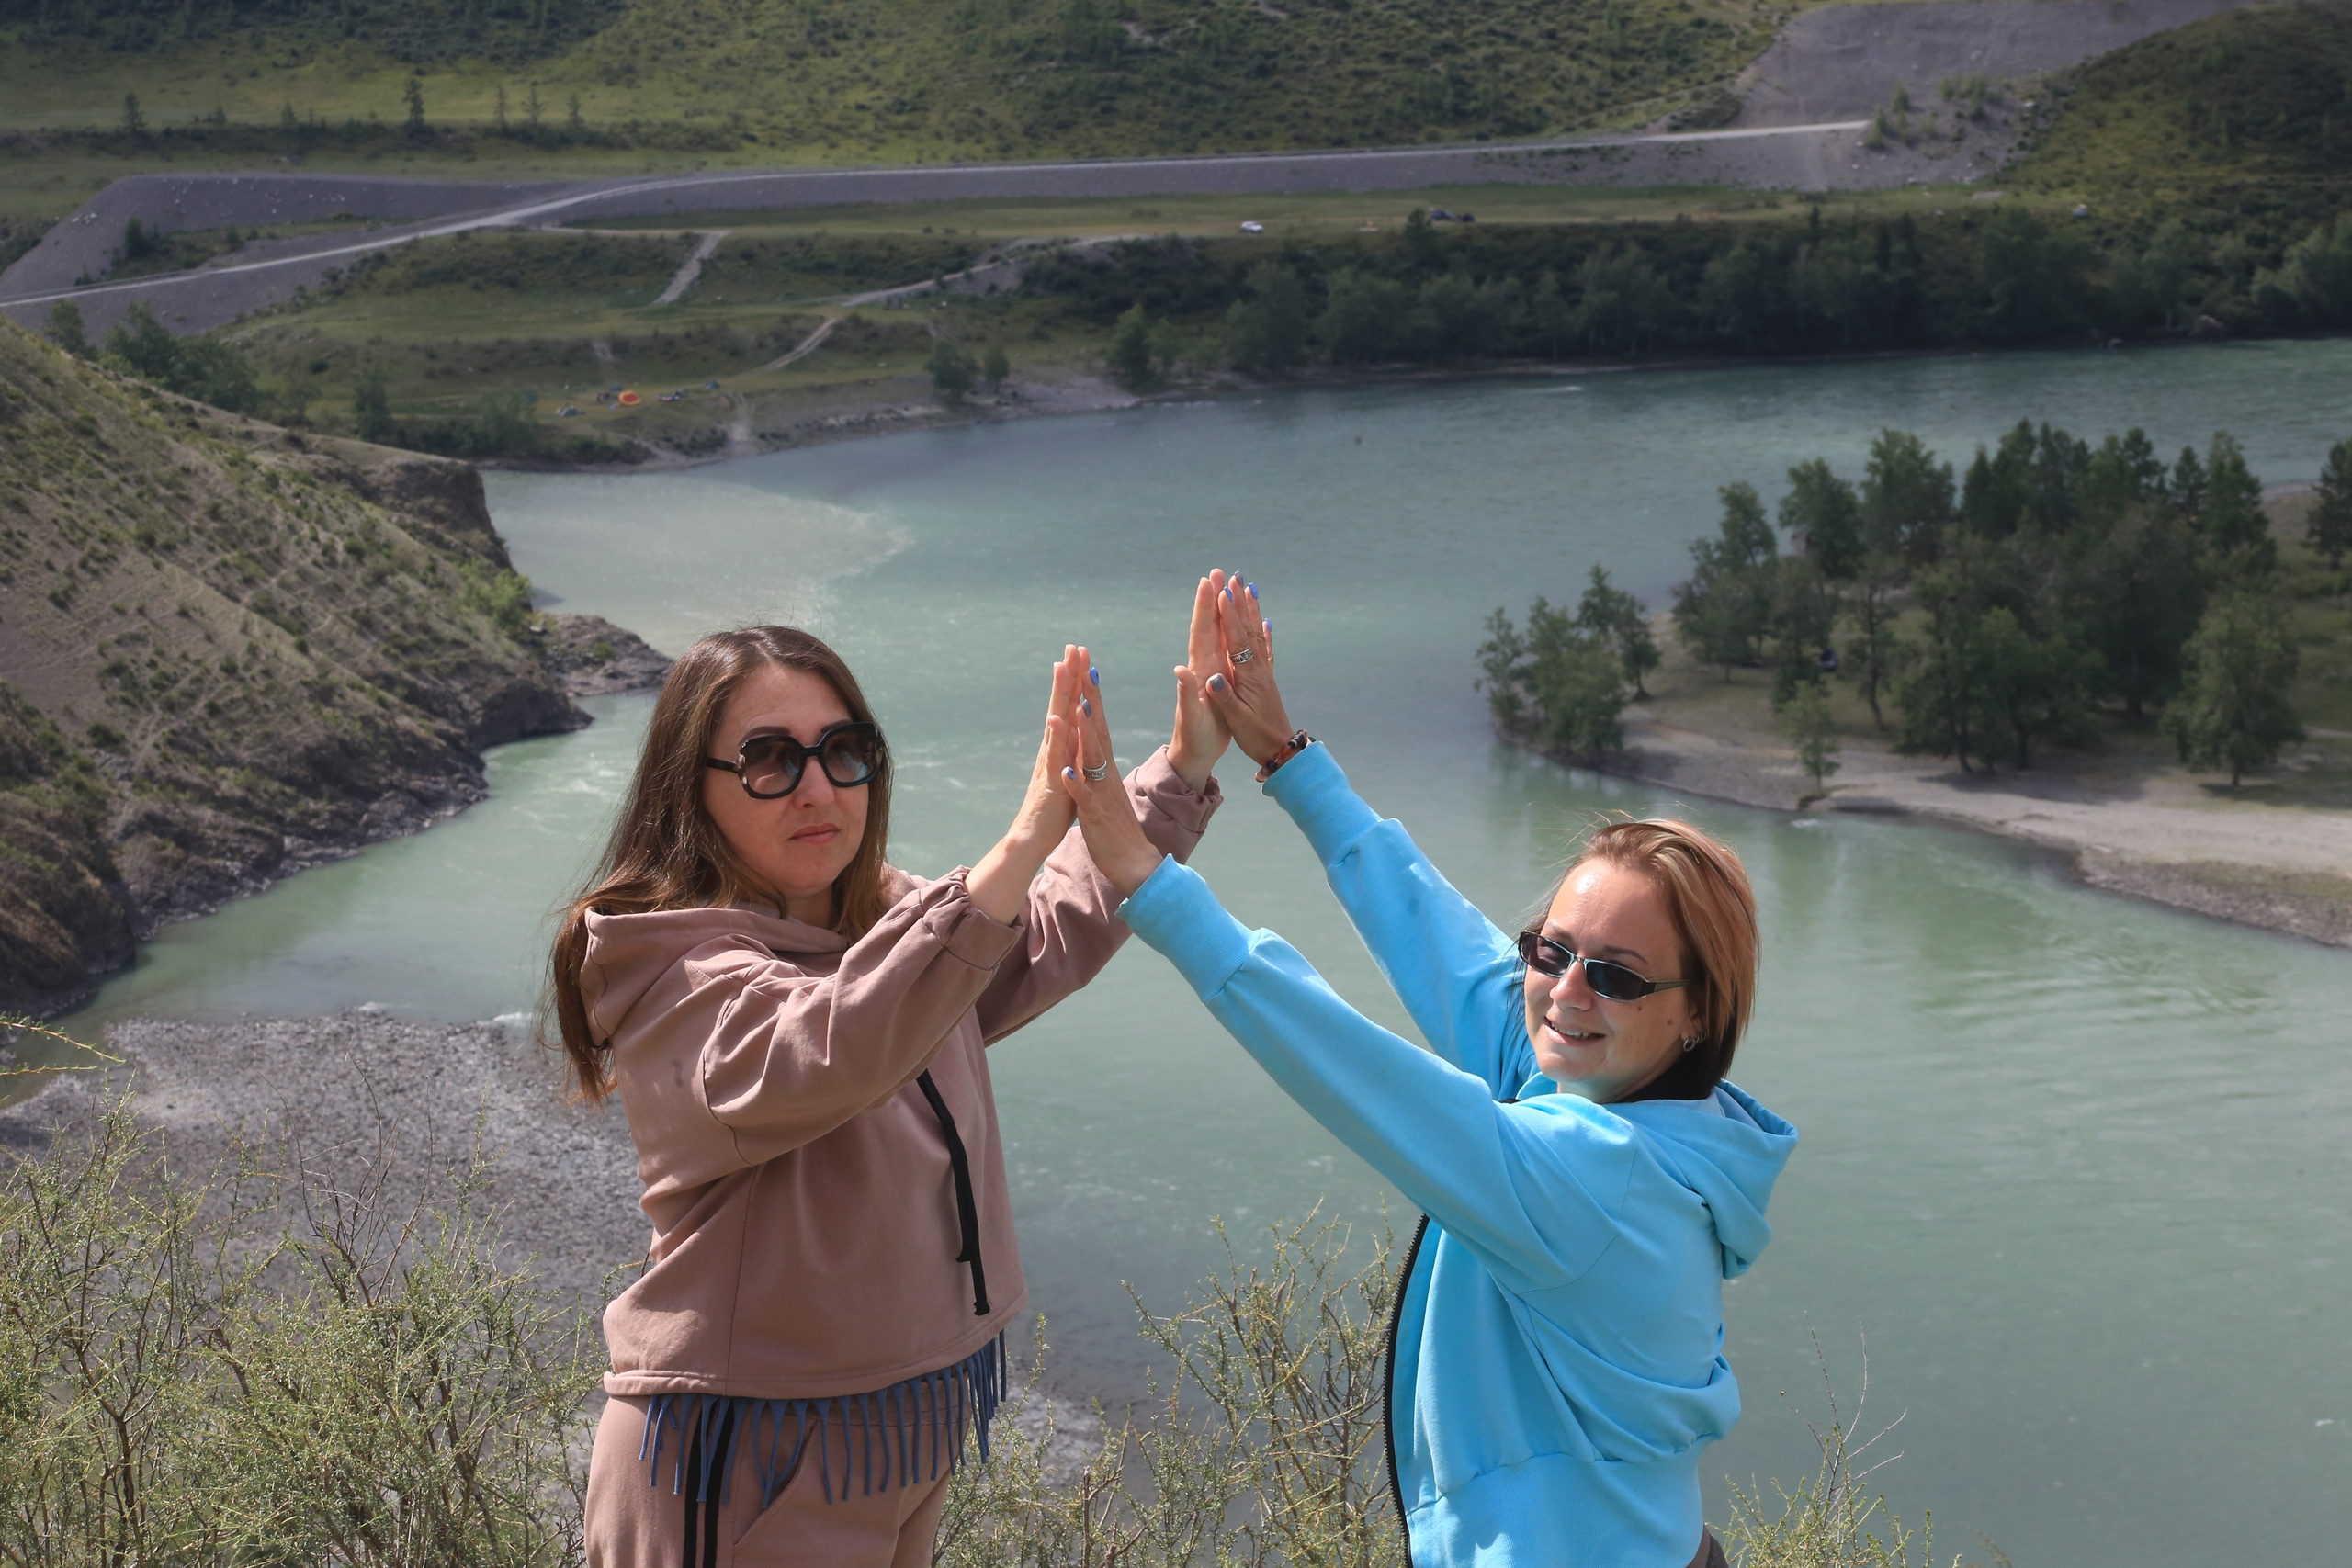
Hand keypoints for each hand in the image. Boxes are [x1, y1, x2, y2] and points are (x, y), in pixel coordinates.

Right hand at [969, 646, 1085, 922]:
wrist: (1031, 839)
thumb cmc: (1051, 812)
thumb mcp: (1068, 776)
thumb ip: (1070, 755)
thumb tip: (1077, 737)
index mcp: (1059, 748)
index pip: (1068, 708)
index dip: (1074, 682)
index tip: (1080, 655)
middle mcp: (1051, 749)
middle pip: (1060, 705)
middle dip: (1068, 675)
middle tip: (1073, 645)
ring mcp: (1048, 762)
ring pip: (1055, 722)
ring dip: (1059, 695)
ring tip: (1062, 667)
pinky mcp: (1049, 781)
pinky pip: (1053, 756)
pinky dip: (1055, 737)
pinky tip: (1055, 717)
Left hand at [1056, 662, 1163, 898]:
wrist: (1134, 864)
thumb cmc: (1117, 827)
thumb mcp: (1105, 789)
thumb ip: (1099, 766)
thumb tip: (1093, 743)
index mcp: (1106, 768)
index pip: (1099, 726)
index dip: (1092, 699)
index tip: (1087, 670)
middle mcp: (1106, 775)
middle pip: (1098, 733)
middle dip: (1091, 702)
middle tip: (1086, 671)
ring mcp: (1103, 794)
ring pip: (1093, 760)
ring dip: (1085, 736)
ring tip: (1078, 710)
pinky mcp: (1096, 818)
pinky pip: (1085, 799)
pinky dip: (1077, 785)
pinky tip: (1067, 772)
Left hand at [1168, 573, 1230, 790]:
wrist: (1194, 755)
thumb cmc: (1195, 739)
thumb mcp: (1192, 719)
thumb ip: (1186, 694)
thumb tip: (1180, 670)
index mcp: (1200, 671)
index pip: (1201, 632)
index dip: (1204, 606)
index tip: (1207, 581)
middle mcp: (1204, 666)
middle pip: (1209, 625)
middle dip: (1213, 598)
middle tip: (1217, 571)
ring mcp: (1212, 672)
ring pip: (1221, 634)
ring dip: (1224, 611)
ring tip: (1229, 588)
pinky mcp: (1221, 681)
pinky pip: (1231, 650)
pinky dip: (1237, 634)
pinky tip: (1244, 625)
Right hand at [1201, 571, 1296, 766]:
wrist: (1282, 749)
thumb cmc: (1256, 737)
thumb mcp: (1236, 720)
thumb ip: (1223, 697)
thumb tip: (1209, 677)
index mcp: (1248, 677)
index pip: (1236, 640)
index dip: (1228, 616)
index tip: (1222, 592)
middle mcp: (1258, 669)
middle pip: (1247, 629)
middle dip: (1239, 602)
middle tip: (1232, 576)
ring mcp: (1264, 672)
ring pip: (1258, 633)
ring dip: (1251, 610)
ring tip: (1249, 587)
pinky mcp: (1267, 679)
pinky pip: (1265, 649)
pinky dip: (1265, 632)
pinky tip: (1266, 622)